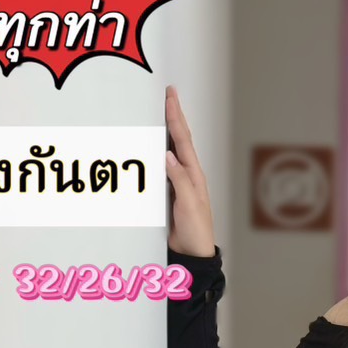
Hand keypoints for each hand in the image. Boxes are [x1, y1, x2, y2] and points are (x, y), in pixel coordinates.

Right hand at [164, 84, 217, 257]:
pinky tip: (152, 145)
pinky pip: (160, 166)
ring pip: (170, 150)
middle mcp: (187, 174)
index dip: (176, 117)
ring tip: (162, 111)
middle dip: (173, 116)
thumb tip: (168, 155)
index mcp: (193, 175)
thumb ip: (178, 179)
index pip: (182, 140)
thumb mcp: (188, 204)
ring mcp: (178, 182)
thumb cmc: (196, 231)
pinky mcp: (169, 191)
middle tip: (169, 95)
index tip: (171, 97)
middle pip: (178, 139)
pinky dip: (156, 152)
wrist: (192, 253)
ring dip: (166, 130)